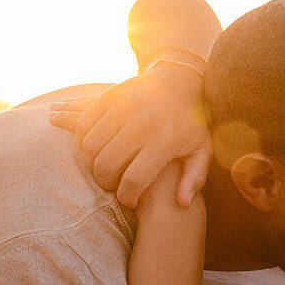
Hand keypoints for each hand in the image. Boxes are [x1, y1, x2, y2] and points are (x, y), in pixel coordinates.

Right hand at [47, 61, 210, 209]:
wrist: (179, 80)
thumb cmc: (191, 122)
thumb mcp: (201, 150)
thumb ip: (194, 178)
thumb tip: (183, 204)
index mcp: (162, 143)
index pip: (134, 180)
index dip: (127, 196)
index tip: (128, 200)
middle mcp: (139, 126)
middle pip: (106, 165)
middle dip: (104, 182)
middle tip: (111, 185)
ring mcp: (121, 110)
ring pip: (90, 146)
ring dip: (90, 162)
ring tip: (101, 168)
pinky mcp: (107, 99)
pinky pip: (84, 125)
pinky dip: (82, 140)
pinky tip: (93, 148)